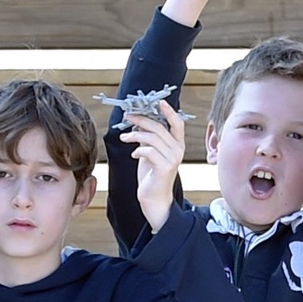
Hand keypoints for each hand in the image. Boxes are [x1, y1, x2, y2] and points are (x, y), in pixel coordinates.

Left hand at [120, 112, 188, 226]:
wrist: (154, 199)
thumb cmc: (151, 177)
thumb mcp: (150, 154)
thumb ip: (148, 140)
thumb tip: (139, 124)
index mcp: (177, 145)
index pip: (177, 123)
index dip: (169, 111)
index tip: (159, 102)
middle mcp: (178, 150)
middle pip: (159, 127)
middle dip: (141, 120)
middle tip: (128, 117)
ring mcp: (173, 159)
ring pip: (152, 137)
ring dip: (134, 135)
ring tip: (124, 138)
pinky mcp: (164, 167)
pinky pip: (148, 151)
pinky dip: (137, 150)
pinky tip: (133, 155)